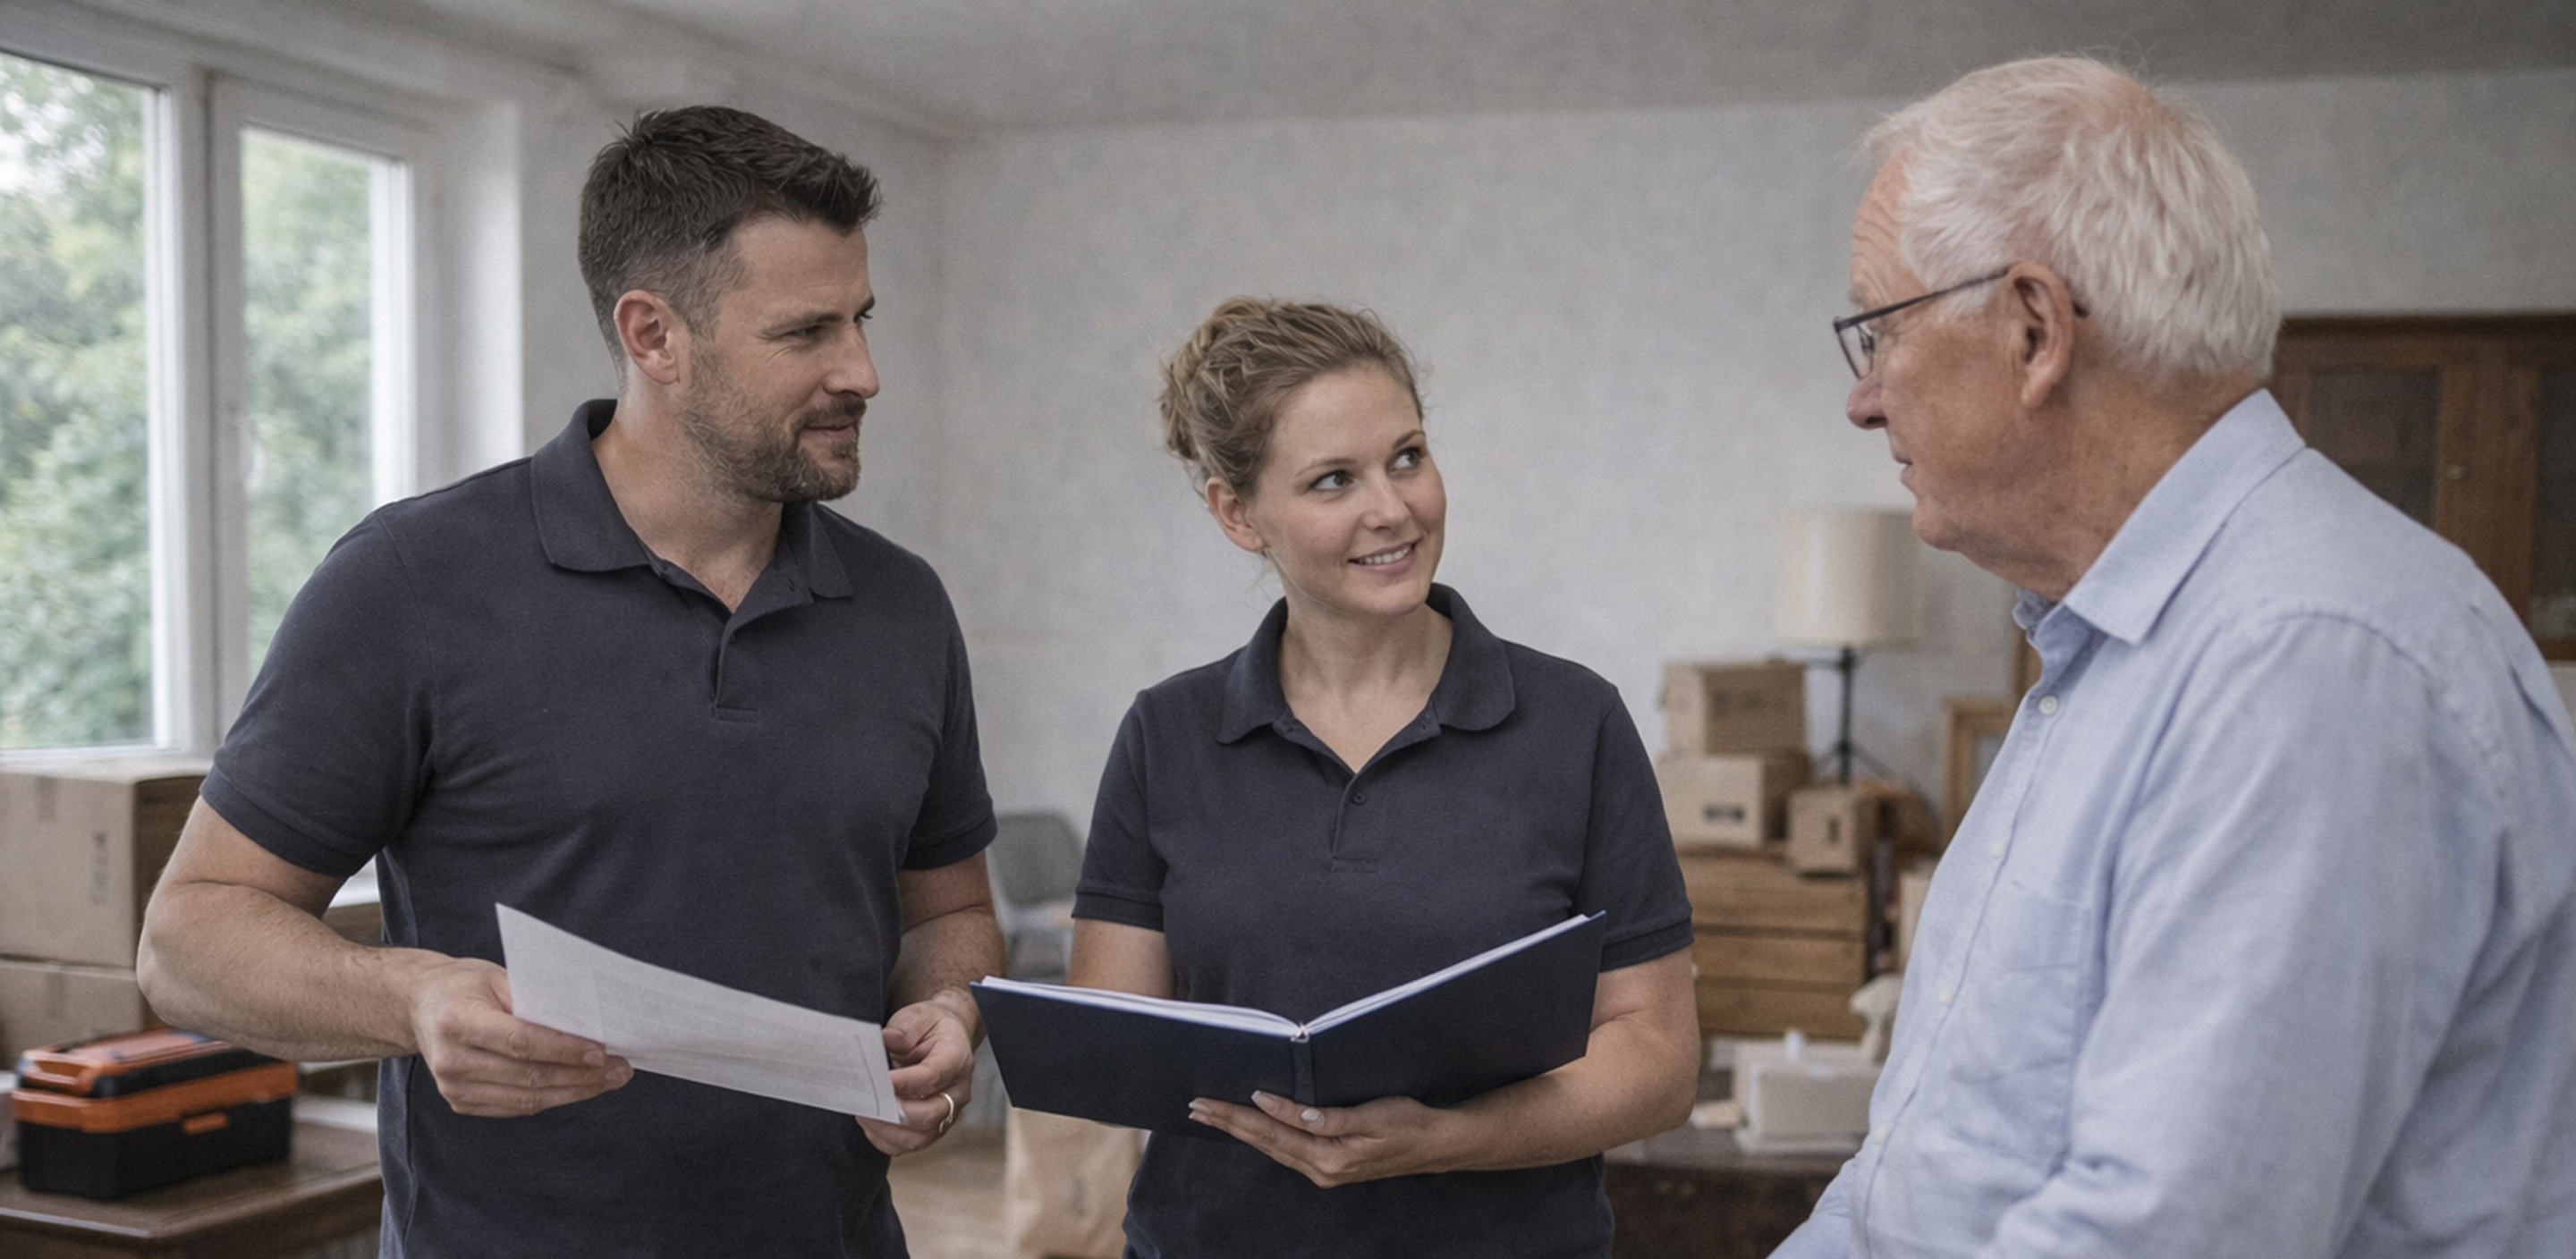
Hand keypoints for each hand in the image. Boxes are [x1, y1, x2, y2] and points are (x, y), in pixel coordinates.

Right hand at [410, 957, 630, 1116]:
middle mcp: (451, 1058)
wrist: (420, 1006)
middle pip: (528, 1075)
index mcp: (457, 1020)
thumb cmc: (464, 985)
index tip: (602, 1052)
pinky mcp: (460, 1102)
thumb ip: (535, 1000)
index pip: (520, 1042)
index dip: (564, 1050)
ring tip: (609, 1080)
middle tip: (619, 1068)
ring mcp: (453, 1087)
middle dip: (581, 1074)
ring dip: (574, 1091)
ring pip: (527, 1098)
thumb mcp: (497, 977)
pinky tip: (579, 1087)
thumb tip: (585, 1024)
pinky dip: (552, 1098)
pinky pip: (516, 1106)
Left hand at [856, 991, 977, 1155]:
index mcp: (957, 1059)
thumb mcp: (917, 1017)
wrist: (947, 1037)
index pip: (932, 1076)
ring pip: (920, 1137)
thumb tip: (886, 1041)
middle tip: (865, 1104)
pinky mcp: (934, 1127)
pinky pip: (911, 1144)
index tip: (880, 1084)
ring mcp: (948, 1113)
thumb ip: (903, 1030)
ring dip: (887, 1130)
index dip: (905, 1083)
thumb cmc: (930, 1028)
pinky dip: (887, 1140)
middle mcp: (957, 1091)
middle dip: (893, 1113)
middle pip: (929, 1115)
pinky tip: (871, 1125)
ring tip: (863, 1114)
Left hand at [1187, 1091, 1464, 1186]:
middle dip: (1229, 1124)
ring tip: (1211, 1115)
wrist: (1436, 1145)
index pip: (1277, 1131)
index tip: (1221, 1098)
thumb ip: (1330, 1117)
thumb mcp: (1374, 1117)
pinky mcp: (1329, 1165)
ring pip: (1271, 1148)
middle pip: (1266, 1142)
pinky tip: (1249, 1127)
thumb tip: (1290, 1110)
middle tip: (1197, 1107)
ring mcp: (1324, 1170)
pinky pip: (1285, 1150)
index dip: (1247, 1114)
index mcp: (1329, 1158)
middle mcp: (1321, 1170)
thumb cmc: (1409, 1125)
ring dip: (1240, 1130)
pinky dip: (1262, 1136)